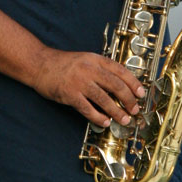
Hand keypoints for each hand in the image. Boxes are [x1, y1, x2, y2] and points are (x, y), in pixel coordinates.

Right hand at [30, 48, 145, 128]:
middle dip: (128, 100)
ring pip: (104, 99)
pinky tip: (104, 122)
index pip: (120, 71)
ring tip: (123, 120)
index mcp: (95, 59)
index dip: (134, 83)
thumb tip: (120, 86)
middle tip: (134, 110)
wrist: (39, 64)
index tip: (141, 94)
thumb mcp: (85, 60)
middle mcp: (89, 69)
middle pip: (116, 85)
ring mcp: (79, 82)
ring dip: (116, 111)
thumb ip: (101, 69)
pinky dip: (98, 117)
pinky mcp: (69, 94)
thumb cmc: (63, 64)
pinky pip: (88, 109)